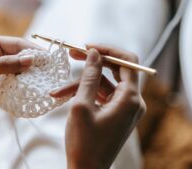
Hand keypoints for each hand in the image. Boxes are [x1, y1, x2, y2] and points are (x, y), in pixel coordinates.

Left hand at [0, 34, 41, 112]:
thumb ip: (6, 64)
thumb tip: (31, 59)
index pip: (16, 44)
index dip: (32, 50)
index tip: (47, 58)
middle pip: (20, 57)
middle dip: (34, 63)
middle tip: (50, 70)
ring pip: (20, 70)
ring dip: (30, 76)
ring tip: (45, 80)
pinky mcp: (0, 84)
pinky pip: (16, 83)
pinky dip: (24, 86)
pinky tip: (33, 88)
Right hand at [51, 45, 145, 168]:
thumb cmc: (84, 143)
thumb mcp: (82, 105)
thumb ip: (90, 76)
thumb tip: (94, 53)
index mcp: (130, 99)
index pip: (128, 61)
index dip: (108, 50)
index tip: (88, 46)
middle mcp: (133, 102)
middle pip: (116, 70)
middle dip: (93, 63)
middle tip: (73, 54)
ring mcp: (125, 108)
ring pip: (104, 85)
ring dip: (82, 84)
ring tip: (58, 91)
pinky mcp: (117, 114)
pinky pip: (102, 96)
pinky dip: (86, 94)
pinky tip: (65, 96)